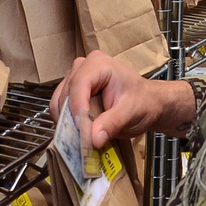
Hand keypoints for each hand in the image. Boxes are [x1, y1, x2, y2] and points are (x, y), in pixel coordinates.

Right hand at [49, 50, 195, 147]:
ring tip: (83, 138)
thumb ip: (112, 123)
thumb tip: (93, 139)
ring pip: (59, 102)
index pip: (79, 84)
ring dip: (67, 123)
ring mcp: (74, 79)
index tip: (81, 130)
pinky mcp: (71, 92)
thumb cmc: (142, 101)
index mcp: (98, 64)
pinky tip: (79, 133)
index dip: (77, 107)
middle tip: (83, 141)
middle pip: (66, 94)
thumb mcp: (131, 112)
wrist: (146, 103)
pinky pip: (60, 108)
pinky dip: (67, 123)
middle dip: (72, 119)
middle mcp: (82, 67)